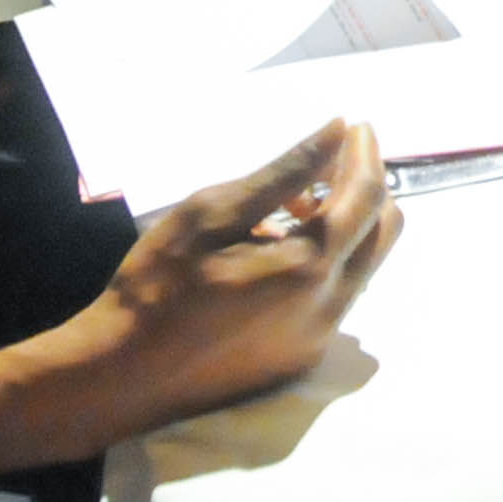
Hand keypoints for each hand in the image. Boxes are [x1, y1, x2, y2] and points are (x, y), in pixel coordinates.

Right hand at [0, 121, 400, 467]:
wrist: (119, 376)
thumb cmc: (156, 285)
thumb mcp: (212, 213)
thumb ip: (284, 172)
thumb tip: (338, 131)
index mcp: (310, 268)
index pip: (367, 197)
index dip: (365, 155)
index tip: (353, 126)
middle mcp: (330, 307)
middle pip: (383, 232)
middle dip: (366, 188)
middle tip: (330, 162)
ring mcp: (317, 339)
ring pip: (363, 265)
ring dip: (345, 225)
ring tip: (295, 205)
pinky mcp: (299, 357)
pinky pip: (337, 296)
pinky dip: (326, 261)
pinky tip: (279, 249)